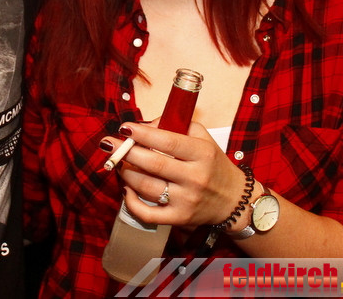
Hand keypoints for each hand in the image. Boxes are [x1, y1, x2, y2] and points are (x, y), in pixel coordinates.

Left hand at [100, 122, 244, 228]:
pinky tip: (126, 189)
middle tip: (110, 144)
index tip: (125, 128)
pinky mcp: (178, 218)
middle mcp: (195, 178)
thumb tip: (145, 126)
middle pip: (153, 164)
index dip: (143, 134)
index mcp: (202, 154)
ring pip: (146, 186)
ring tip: (119, 162)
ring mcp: (186, 200)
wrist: (233, 199)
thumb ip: (176, 125)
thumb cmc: (213, 164)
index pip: (168, 142)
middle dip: (126, 152)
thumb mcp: (203, 138)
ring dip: (126, 172)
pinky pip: (148, 213)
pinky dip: (131, 202)